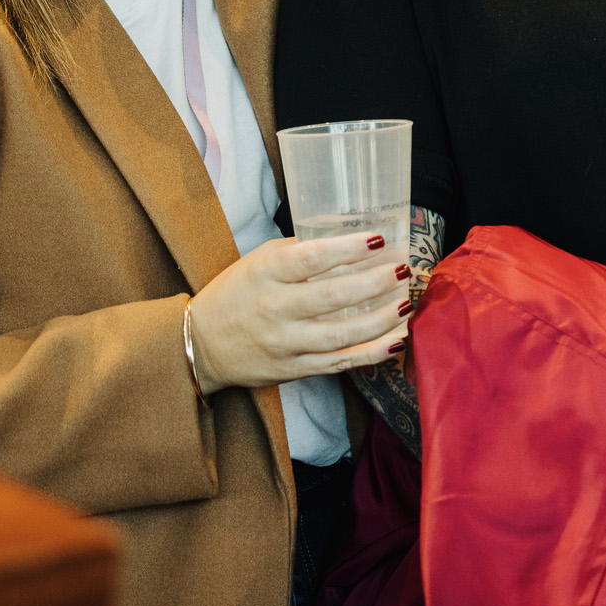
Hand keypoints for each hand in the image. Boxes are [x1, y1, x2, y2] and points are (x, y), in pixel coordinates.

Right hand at [188, 233, 410, 393]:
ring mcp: (285, 343)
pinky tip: (395, 340)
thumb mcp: (260, 262)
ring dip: (380, 319)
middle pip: (333, 296)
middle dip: (374, 282)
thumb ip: (300, 250)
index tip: (378, 240)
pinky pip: (339, 363)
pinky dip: (371, 354)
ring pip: (341, 334)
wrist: (200, 345)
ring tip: (405, 303)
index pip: (312, 258)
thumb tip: (349, 235)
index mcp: (266, 274)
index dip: (348, 248)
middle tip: (402, 270)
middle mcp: (275, 309)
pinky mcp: (294, 370)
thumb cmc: (236, 294)